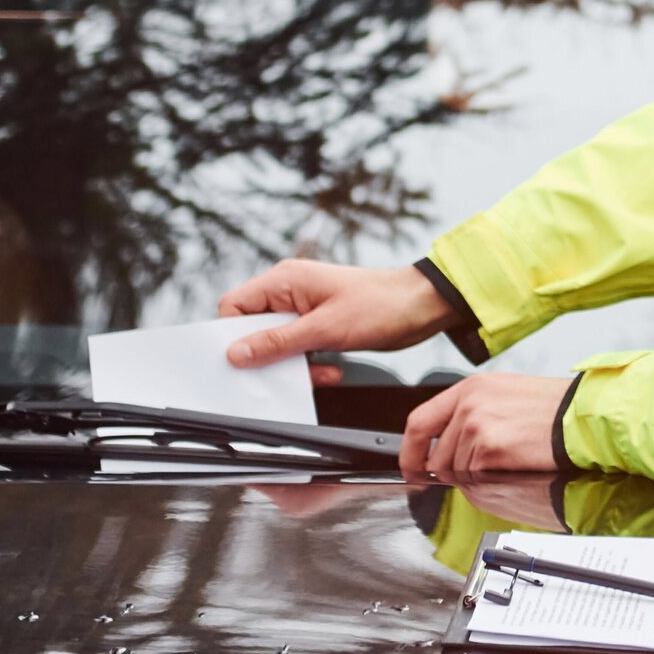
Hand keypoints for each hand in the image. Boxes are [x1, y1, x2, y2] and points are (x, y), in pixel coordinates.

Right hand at [219, 261, 459, 371]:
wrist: (422, 306)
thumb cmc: (380, 305)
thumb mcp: (324, 329)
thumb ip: (277, 342)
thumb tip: (237, 353)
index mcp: (283, 281)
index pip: (234, 306)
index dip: (231, 335)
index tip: (242, 360)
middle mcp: (289, 290)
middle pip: (254, 326)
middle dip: (267, 354)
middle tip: (282, 372)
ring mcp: (304, 307)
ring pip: (277, 341)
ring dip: (292, 362)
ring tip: (317, 372)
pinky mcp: (319, 322)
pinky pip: (298, 346)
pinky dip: (310, 362)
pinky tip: (330, 370)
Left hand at [400, 373, 571, 473]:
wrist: (583, 418)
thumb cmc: (554, 408)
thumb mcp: (504, 394)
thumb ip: (472, 413)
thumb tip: (448, 443)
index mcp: (470, 388)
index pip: (419, 421)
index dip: (410, 450)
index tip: (411, 466)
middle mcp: (468, 404)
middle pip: (436, 455)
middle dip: (448, 473)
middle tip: (475, 474)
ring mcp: (477, 426)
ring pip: (455, 471)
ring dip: (474, 477)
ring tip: (505, 464)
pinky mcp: (490, 449)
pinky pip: (474, 479)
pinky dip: (490, 481)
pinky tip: (511, 467)